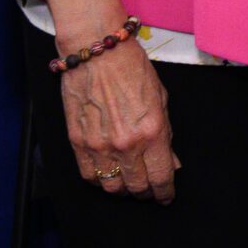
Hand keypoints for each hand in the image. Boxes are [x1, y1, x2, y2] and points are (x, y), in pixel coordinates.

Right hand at [49, 0, 178, 203]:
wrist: (98, 51)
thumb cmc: (133, 69)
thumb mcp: (161, 100)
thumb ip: (166, 135)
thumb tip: (170, 163)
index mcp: (152, 132)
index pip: (161, 177)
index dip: (165, 193)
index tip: (166, 196)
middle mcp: (126, 144)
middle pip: (137, 187)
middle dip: (146, 193)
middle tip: (149, 190)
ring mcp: (99, 146)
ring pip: (112, 187)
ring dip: (123, 189)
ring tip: (129, 183)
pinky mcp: (77, 142)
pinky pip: (89, 175)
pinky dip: (100, 180)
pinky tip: (107, 174)